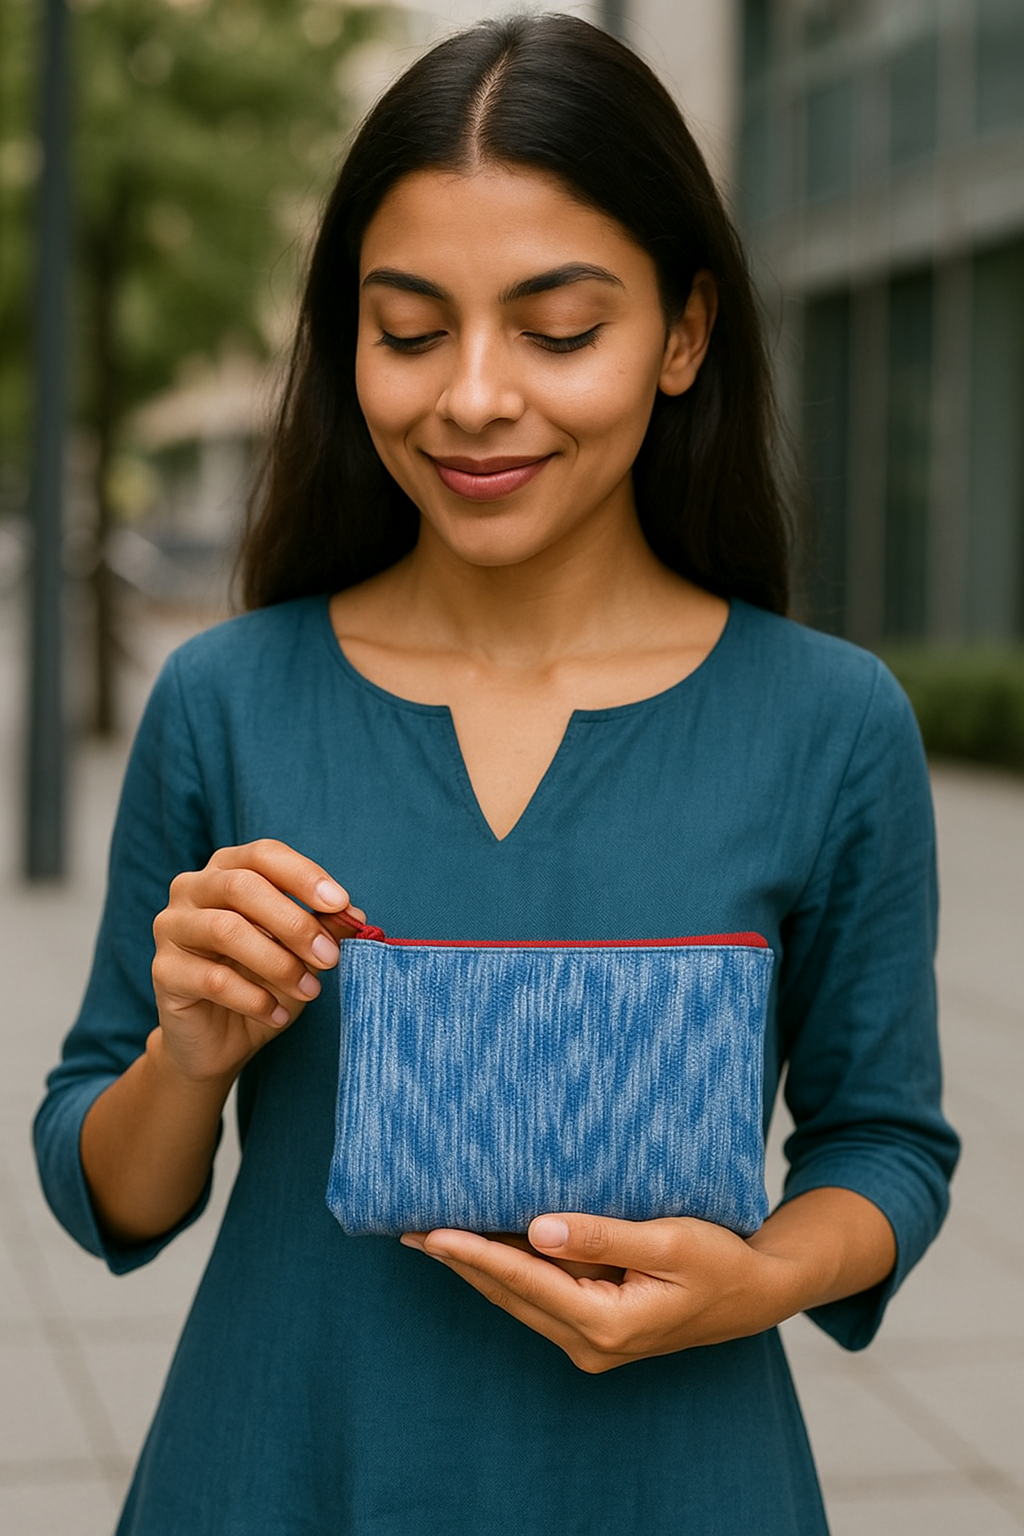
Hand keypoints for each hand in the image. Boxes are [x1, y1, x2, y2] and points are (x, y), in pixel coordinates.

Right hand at [151, 839, 360, 1083]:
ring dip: (278, 962)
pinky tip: (277, 1014)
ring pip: (226, 930)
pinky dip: (254, 998)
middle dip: (295, 922)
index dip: (304, 875)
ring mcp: (171, 927)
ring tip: (310, 990)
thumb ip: (323, 928)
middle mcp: (192, 889)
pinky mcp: (163, 970)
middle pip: (242, 887)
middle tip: (330, 957)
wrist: (218, 1041)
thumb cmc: (262, 983)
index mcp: (226, 870)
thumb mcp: (300, 953)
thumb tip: (355, 915)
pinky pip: (213, 978)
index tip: (342, 904)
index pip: (264, 855)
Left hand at [400, 1190, 895, 1372]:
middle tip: (408, 1226)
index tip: (431, 1231)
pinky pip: (537, 1296)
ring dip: (475, 1266)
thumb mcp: (668, 1239)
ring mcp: (590, 1341)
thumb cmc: (718, 1260)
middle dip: (458, 1260)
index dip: (474, 1252)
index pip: (524, 1279)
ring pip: (517, 1297)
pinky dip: (506, 1270)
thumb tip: (539, 1227)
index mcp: (608, 1323)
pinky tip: (482, 1244)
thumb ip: (602, 1235)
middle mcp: (590, 1342)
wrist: (753, 1295)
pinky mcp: (593, 1329)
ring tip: (429, 1232)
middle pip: (509, 1292)